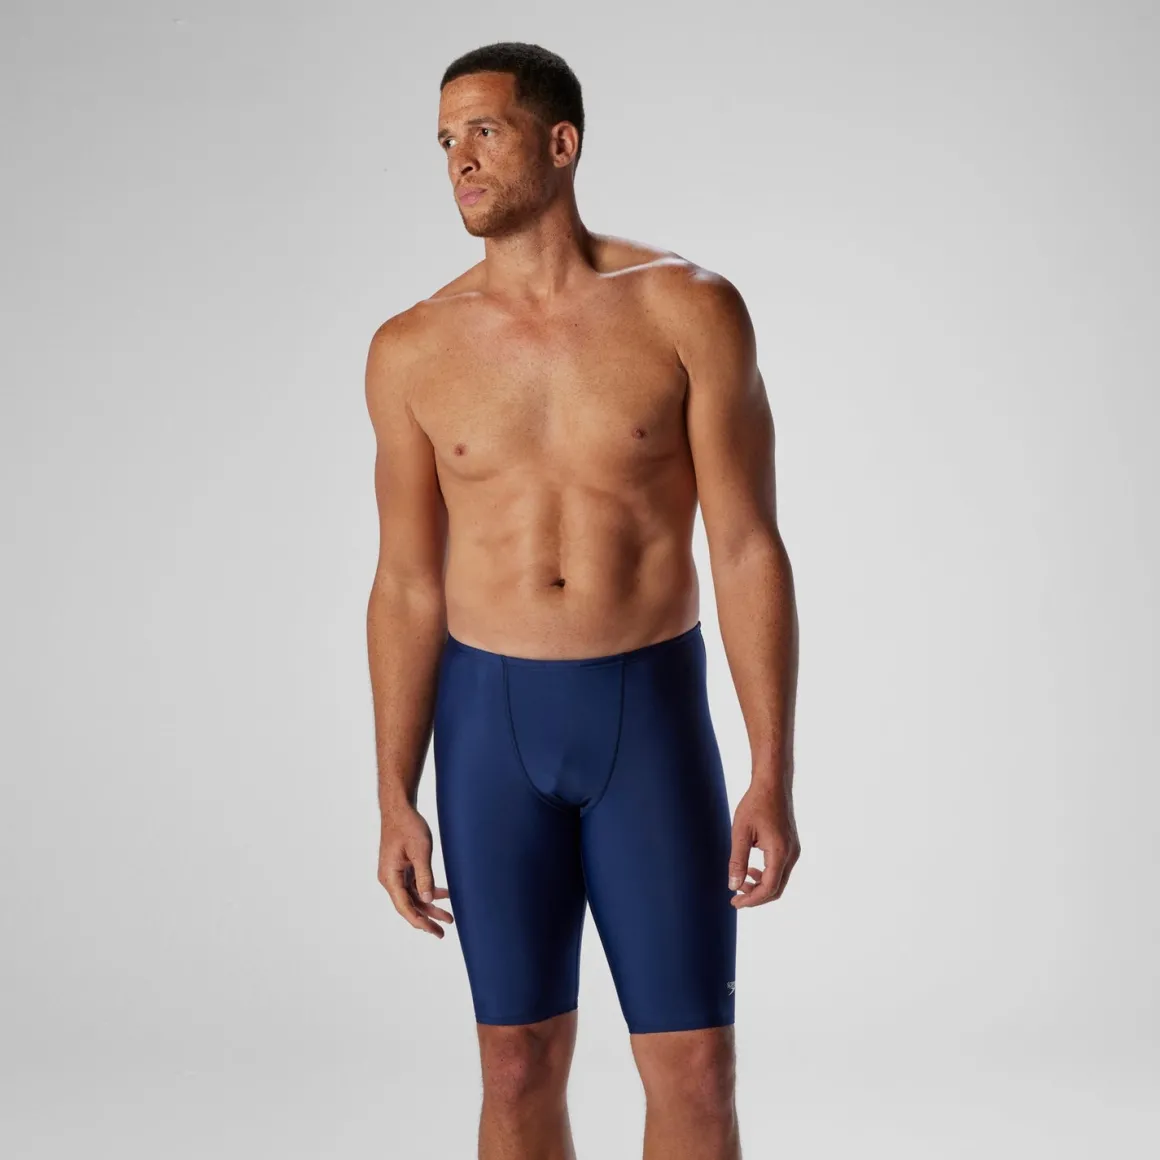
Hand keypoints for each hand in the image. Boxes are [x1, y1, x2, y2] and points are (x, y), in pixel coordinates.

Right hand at [378, 805, 453, 936]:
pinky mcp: (402, 868)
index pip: (404, 906)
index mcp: (390, 877)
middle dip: (426, 919)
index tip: (433, 931)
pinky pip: (415, 886)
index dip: (419, 921)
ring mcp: (396, 873)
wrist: (399, 808)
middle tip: (443, 933)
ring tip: (448, 918)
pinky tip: (443, 895)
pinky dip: (428, 891)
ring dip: (430, 907)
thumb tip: (428, 900)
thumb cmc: (408, 826)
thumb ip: (424, 876)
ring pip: (413, 897)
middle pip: (409, 905)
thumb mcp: (420, 851)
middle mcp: (390, 878)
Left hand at [728, 780, 799, 907]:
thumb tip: (733, 886)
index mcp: (779, 852)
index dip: (751, 900)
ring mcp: (793, 850)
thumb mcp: (740, 832)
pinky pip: (780, 869)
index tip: (735, 903)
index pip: (768, 888)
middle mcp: (791, 854)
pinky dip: (766, 875)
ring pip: (779, 880)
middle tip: (736, 898)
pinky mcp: (791, 846)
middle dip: (756, 897)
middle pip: (776, 889)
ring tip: (741, 882)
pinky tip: (751, 870)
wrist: (773, 784)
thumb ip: (737, 861)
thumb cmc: (755, 804)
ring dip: (761, 886)